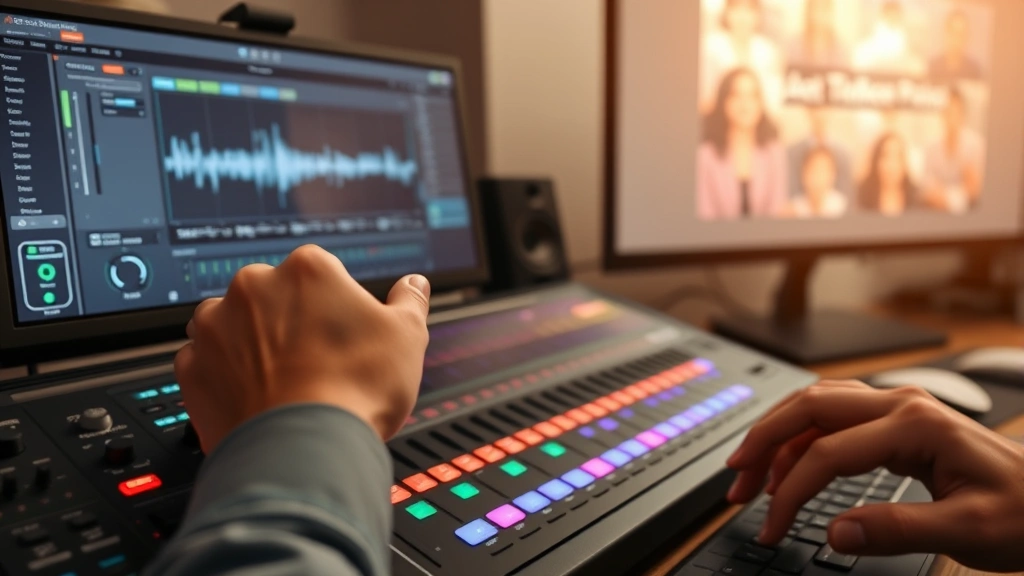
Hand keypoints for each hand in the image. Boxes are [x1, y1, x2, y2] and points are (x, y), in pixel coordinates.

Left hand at [174, 245, 430, 452]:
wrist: (303, 451)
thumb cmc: (355, 390)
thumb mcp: (407, 338)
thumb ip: (409, 302)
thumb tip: (413, 286)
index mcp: (307, 270)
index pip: (320, 272)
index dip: (334, 303)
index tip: (342, 330)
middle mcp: (253, 287)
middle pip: (273, 294)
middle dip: (289, 319)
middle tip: (315, 358)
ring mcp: (216, 327)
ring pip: (233, 324)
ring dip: (250, 342)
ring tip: (282, 379)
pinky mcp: (192, 368)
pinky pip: (206, 362)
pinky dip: (225, 376)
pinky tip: (254, 396)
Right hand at [727, 380, 1023, 571]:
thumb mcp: (969, 532)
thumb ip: (897, 530)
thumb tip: (835, 533)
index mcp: (916, 425)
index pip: (827, 453)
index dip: (790, 492)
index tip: (772, 527)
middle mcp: (901, 404)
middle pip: (808, 407)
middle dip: (763, 443)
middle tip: (735, 482)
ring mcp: (899, 407)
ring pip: (816, 405)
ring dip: (777, 435)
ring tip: (749, 474)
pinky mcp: (899, 421)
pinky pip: (834, 417)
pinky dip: (801, 437)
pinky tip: (789, 463)